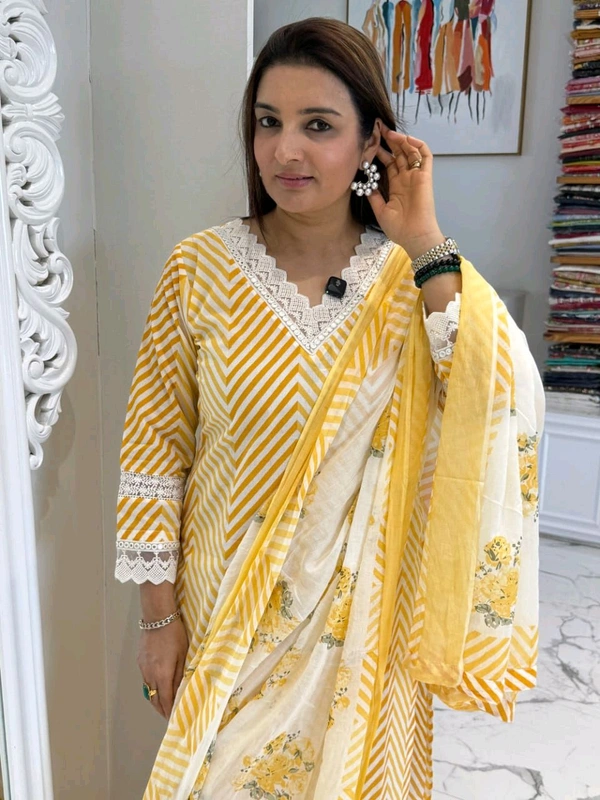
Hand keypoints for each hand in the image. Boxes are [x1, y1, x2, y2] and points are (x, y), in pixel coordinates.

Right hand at [137, 617, 188, 718]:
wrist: (157, 618)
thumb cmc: (175, 635)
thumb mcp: (182, 655)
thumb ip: (179, 675)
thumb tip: (179, 692)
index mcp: (162, 674)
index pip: (165, 700)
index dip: (169, 712)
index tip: (173, 720)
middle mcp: (150, 674)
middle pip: (154, 699)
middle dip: (161, 709)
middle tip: (168, 716)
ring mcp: (143, 668)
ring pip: (148, 690)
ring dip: (156, 699)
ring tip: (164, 704)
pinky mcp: (140, 661)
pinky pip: (145, 679)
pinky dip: (152, 687)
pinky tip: (158, 685)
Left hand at [367, 124, 444, 259]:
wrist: (414, 236)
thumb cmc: (399, 228)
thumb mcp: (380, 210)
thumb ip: (373, 195)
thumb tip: (364, 184)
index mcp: (396, 186)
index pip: (388, 163)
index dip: (379, 152)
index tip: (368, 142)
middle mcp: (406, 178)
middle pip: (398, 154)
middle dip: (388, 141)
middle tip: (376, 129)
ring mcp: (416, 176)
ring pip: (410, 151)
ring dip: (400, 140)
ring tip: (387, 131)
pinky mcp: (425, 175)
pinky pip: (425, 156)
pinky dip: (418, 145)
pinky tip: (406, 139)